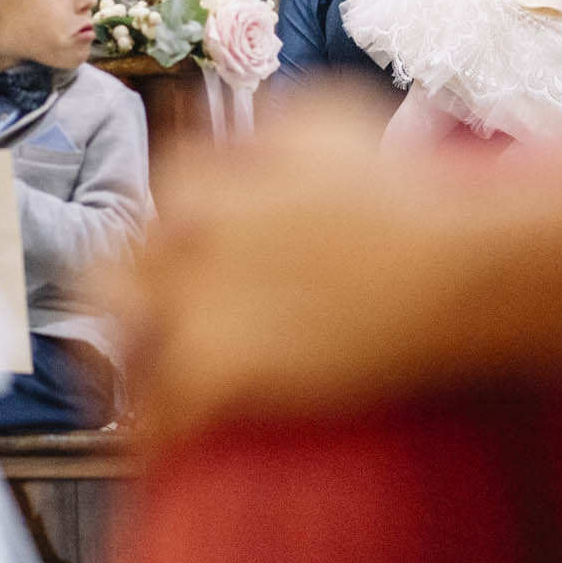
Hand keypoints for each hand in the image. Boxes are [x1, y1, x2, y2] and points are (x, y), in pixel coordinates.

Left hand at [104, 92, 475, 443]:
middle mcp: (184, 244)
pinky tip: (169, 444)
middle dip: (125, 299)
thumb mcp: (323, 118)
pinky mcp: (222, 375)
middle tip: (143, 326)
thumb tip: (220, 134)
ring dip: (133, 368)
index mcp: (202, 184)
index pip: (148, 211)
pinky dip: (159, 431)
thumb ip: (256, 127)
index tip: (175, 260)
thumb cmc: (402, 189)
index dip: (163, 237)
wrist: (450, 269)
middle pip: (111, 277)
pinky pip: (162, 415)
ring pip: (124, 350)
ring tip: (147, 392)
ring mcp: (198, 311)